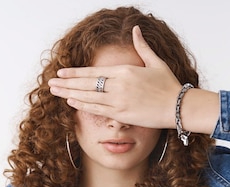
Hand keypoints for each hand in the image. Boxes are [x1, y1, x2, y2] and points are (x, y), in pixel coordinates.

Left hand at [48, 25, 181, 128]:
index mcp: (124, 71)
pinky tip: (71, 103)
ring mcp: (118, 101)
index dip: (74, 73)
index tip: (61, 73)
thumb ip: (142, 46)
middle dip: (66, 84)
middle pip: (86, 84)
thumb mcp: (155, 62)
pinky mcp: (121, 114)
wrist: (178, 107)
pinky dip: (83, 106)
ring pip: (88, 97)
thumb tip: (136, 29)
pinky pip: (97, 110)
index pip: (93, 71)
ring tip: (55, 93)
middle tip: (50, 84)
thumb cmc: (168, 86)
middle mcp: (118, 85)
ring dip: (69, 95)